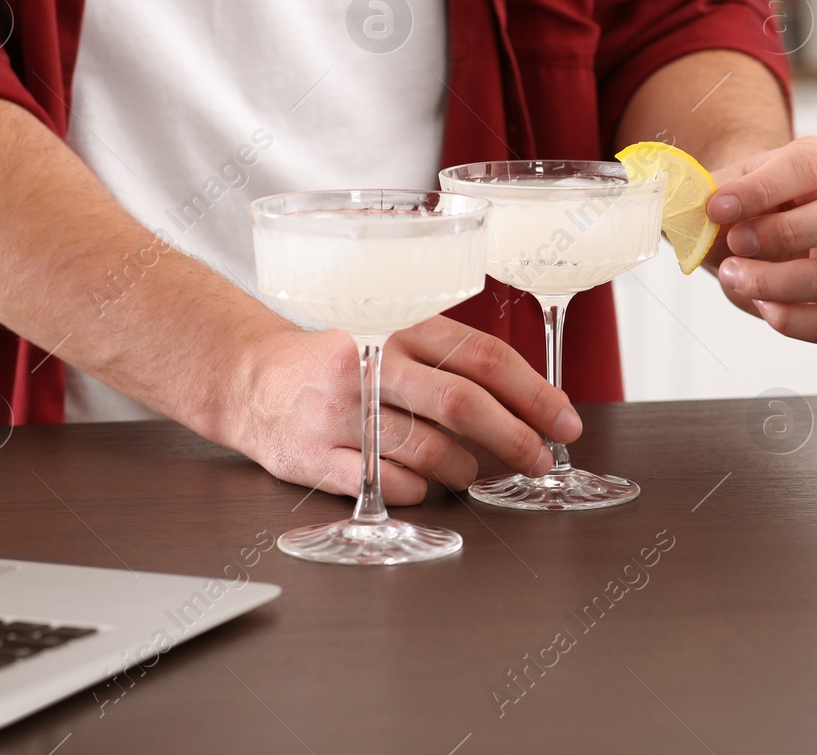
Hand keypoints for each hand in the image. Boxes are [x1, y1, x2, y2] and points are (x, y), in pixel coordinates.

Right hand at [225, 316, 581, 503]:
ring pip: (428, 449)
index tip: (565, 422)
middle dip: (515, 438)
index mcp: (398, 327)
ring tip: (471, 472)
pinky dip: (419, 489)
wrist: (252, 379)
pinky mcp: (316, 456)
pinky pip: (388, 484)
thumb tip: (532, 402)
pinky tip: (423, 483)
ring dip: (466, 469)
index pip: (483, 358)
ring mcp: (341, 412)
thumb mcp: (394, 338)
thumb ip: (451, 360)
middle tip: (539, 459)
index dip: (534, 394)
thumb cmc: (341, 363)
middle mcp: (370, 364)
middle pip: (461, 403)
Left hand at [704, 135, 816, 342]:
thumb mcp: (722, 188)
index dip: (759, 190)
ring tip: (732, 275)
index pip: (806, 168)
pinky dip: (788, 320)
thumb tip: (678, 210)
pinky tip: (761, 302)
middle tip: (734, 242)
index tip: (715, 209)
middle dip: (781, 235)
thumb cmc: (743, 204)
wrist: (752, 229)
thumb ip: (702, 194)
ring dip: (772, 283)